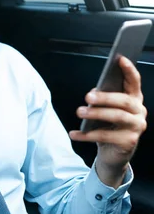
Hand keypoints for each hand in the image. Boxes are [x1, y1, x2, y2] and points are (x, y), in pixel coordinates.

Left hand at [69, 56, 146, 186]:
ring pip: (116, 116)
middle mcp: (139, 112)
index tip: (120, 59)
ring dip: (96, 114)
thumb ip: (103, 99)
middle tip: (88, 97)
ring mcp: (136, 127)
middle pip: (124, 101)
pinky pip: (105, 135)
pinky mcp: (128, 142)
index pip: (135, 82)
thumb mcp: (106, 110)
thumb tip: (94, 93)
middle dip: (105, 97)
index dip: (129, 70)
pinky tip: (74, 134)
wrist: (113, 153)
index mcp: (134, 99)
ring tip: (79, 112)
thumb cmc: (109, 127)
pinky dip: (87, 135)